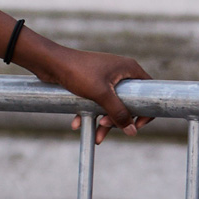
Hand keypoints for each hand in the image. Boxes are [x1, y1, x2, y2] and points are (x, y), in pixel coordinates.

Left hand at [27, 36, 152, 139]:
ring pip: (111, 104)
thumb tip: (132, 131)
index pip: (148, 92)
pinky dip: (90, 113)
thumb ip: (118, 113)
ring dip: (104, 121)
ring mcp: (106, 78)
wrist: (50, 62)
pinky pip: (97, 102)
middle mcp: (120, 72)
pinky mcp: (93, 83)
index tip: (135, 126)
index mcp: (129, 69)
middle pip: (128, 102)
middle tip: (106, 126)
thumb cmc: (78, 72)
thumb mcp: (101, 94)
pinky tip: (77, 123)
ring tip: (96, 136)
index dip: (145, 111)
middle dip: (117, 119)